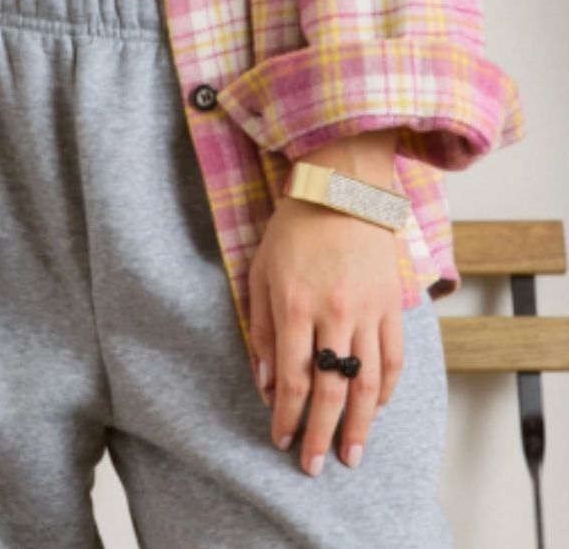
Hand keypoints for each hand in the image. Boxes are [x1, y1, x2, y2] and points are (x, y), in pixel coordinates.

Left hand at [248, 194, 403, 476]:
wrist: (341, 188)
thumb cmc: (293, 229)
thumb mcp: (261, 273)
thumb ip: (261, 329)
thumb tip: (264, 382)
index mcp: (296, 306)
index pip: (291, 379)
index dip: (285, 416)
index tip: (280, 439)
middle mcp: (334, 314)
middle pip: (331, 390)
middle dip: (320, 434)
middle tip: (314, 467)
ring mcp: (368, 311)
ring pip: (368, 384)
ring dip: (360, 426)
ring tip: (351, 454)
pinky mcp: (392, 304)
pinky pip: (394, 358)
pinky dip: (387, 389)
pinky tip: (378, 408)